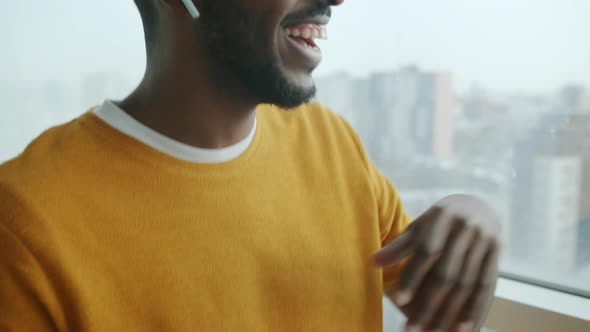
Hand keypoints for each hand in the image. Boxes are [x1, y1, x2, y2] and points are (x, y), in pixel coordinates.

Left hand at [373, 194, 500, 331]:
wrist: (479, 204)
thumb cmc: (439, 219)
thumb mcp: (419, 225)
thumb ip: (400, 246)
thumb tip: (373, 262)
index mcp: (443, 215)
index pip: (426, 251)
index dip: (412, 276)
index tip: (397, 300)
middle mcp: (467, 227)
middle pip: (446, 273)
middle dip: (428, 304)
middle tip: (412, 328)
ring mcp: (485, 241)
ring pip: (466, 284)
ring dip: (450, 312)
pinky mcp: (497, 254)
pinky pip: (486, 286)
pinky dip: (475, 309)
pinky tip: (463, 329)